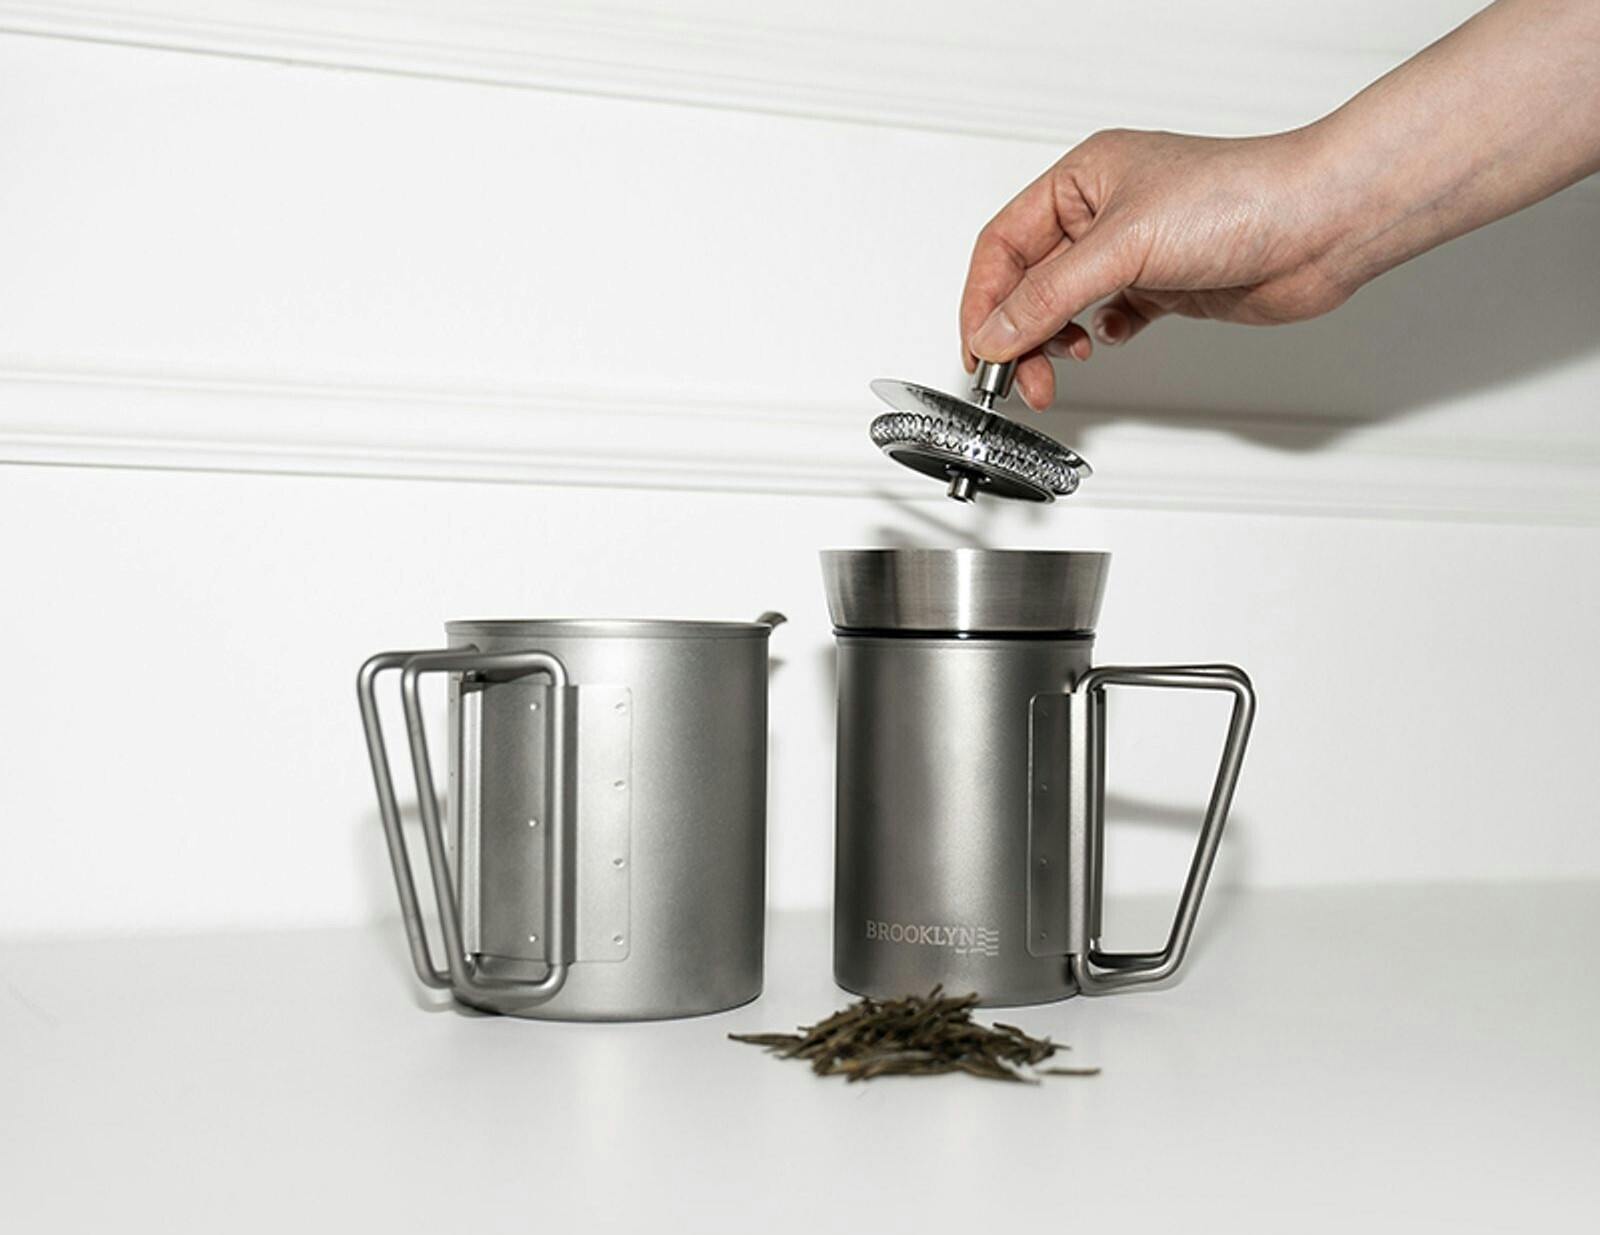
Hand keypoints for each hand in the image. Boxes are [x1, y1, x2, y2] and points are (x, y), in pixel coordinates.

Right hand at [960, 128, 1352, 409]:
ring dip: (1053, 342)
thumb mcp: (1123, 245)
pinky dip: (1098, 335)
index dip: (982, 300)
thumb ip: (1048, 295)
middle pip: (1029, 282)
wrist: (1323, 224)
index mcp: (1082, 179)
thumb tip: (994, 332)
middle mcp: (1103, 212)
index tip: (980, 351)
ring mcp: (1135, 250)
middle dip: (1018, 333)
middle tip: (1019, 378)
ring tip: (1062, 368)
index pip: (1003, 245)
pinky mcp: (1165, 285)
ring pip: (1065, 306)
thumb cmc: (1241, 197)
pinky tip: (1109, 338)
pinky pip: (1108, 316)